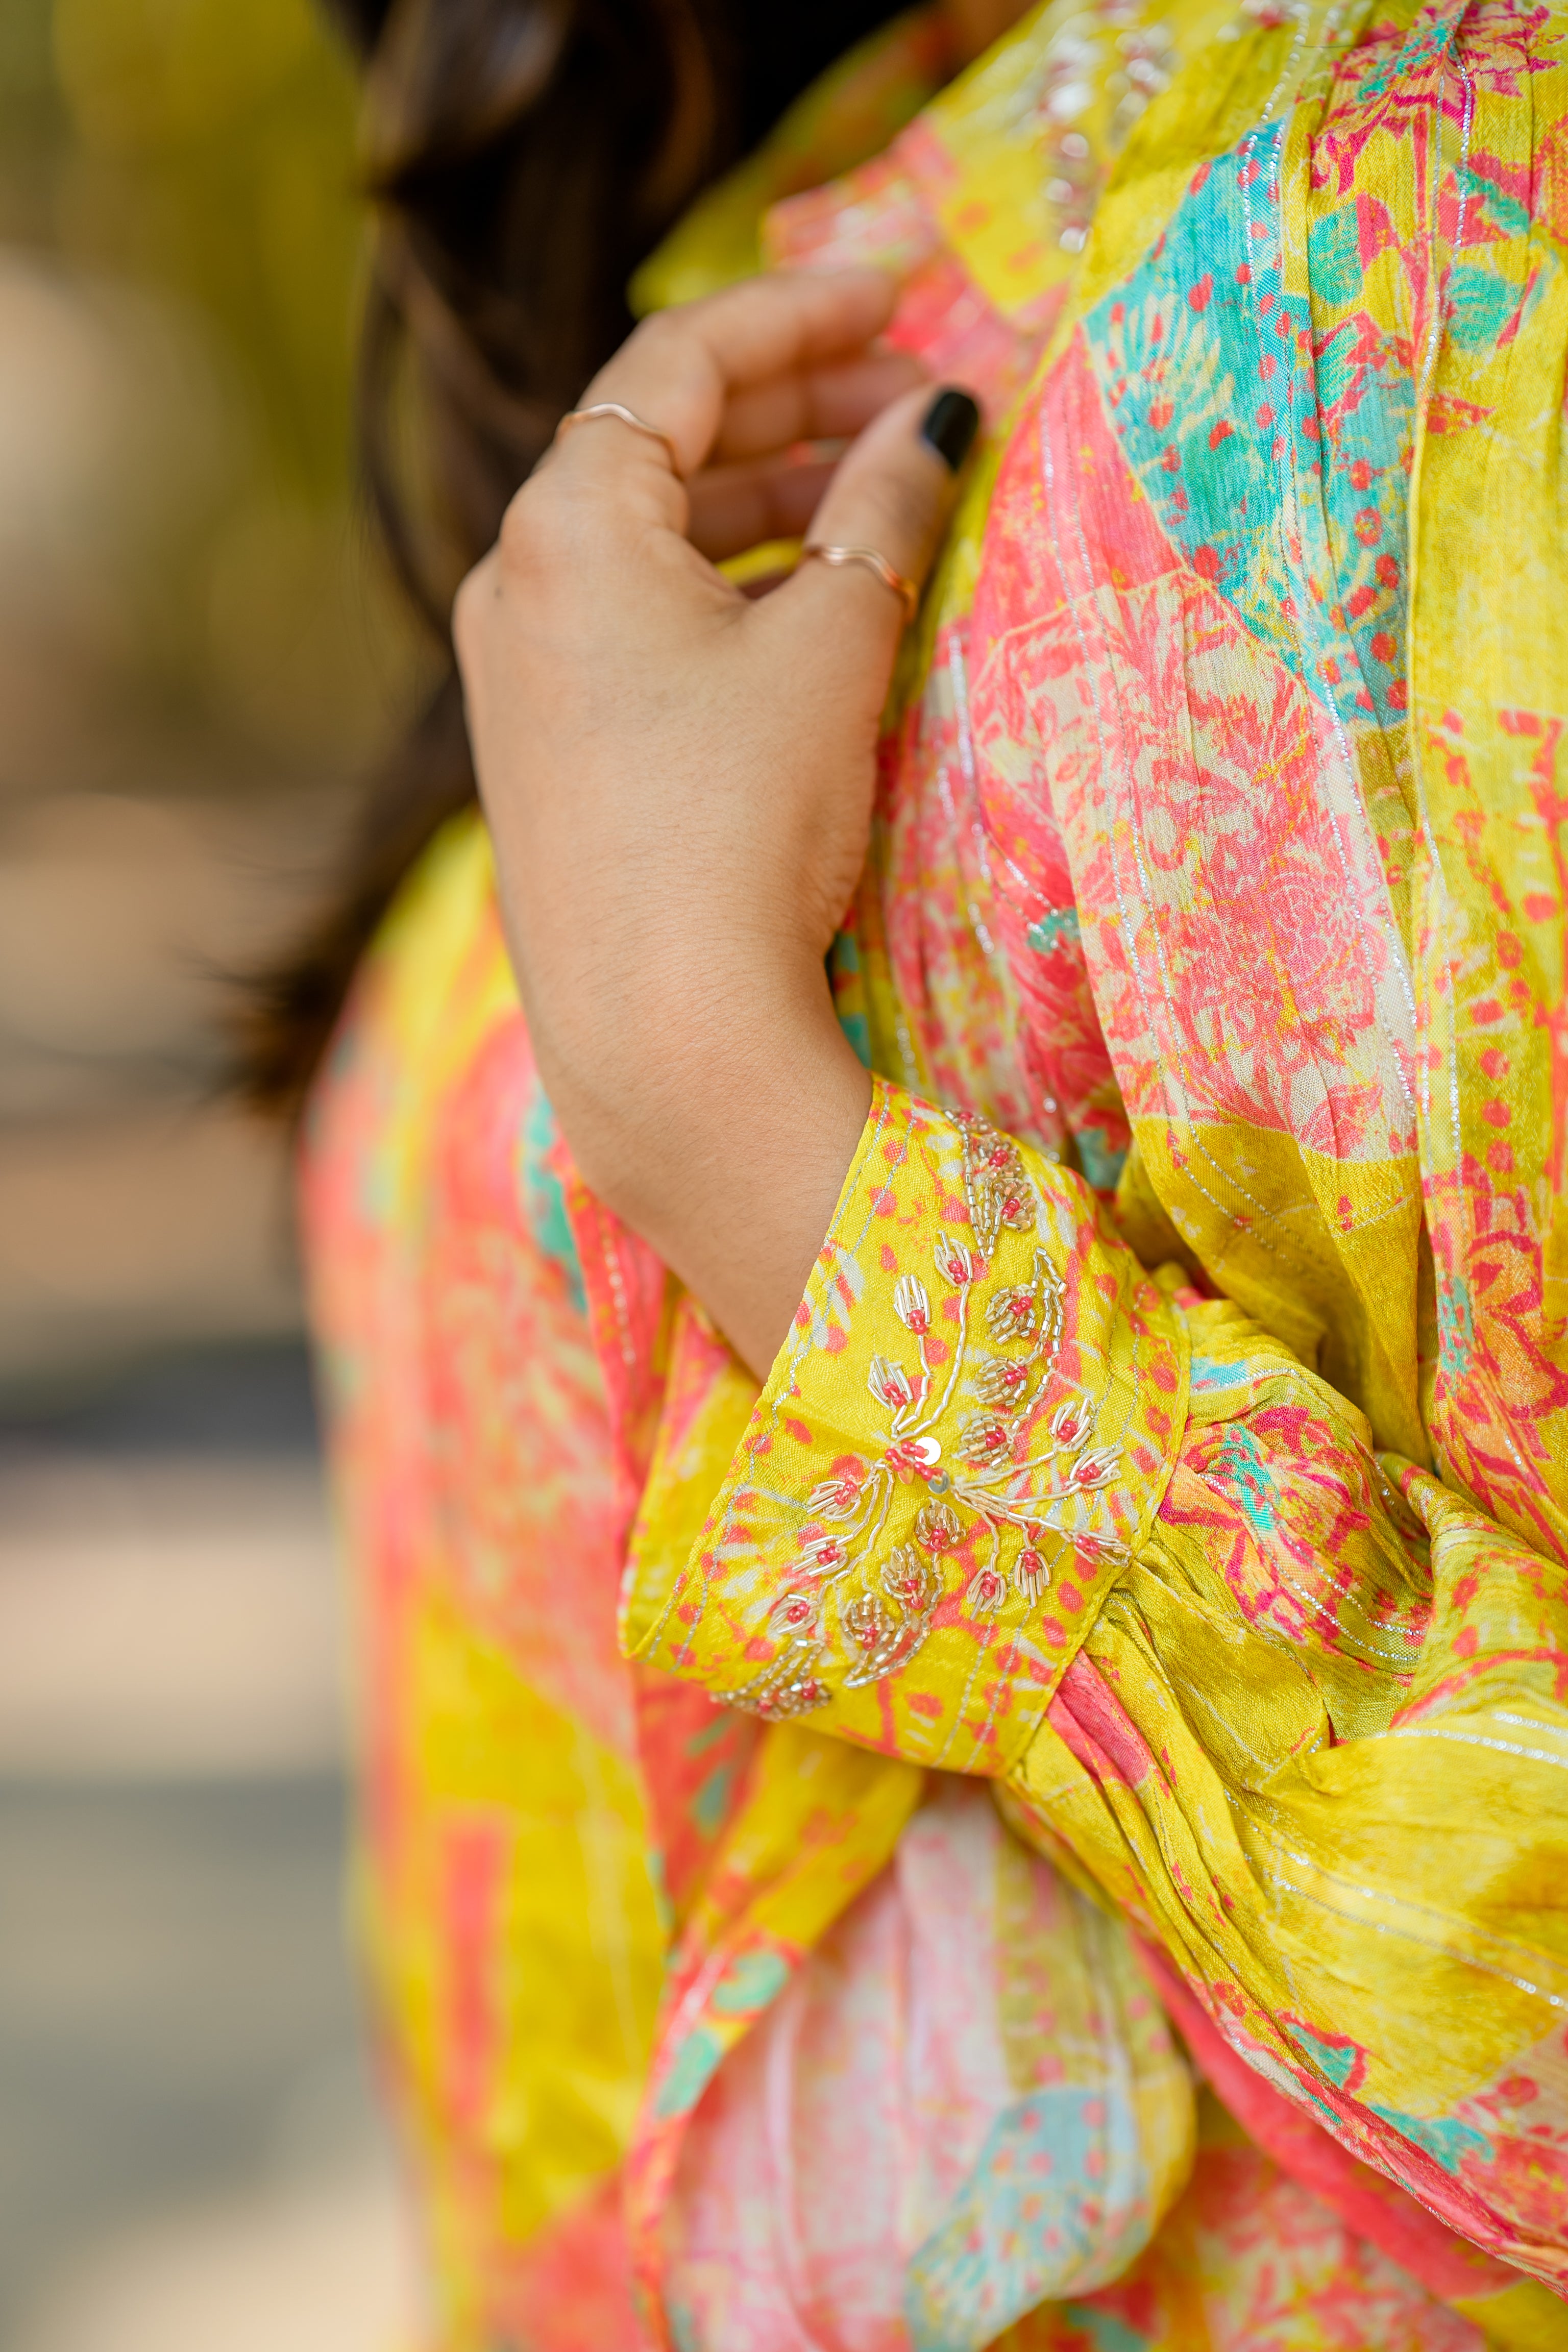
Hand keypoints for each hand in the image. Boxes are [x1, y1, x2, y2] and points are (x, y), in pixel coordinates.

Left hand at [454, 270, 976, 1374]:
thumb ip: (887, 506)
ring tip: (891, 490)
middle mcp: (513, 584)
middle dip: (799, 407)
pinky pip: (640, 621)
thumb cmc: (741, 828)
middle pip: (662, 443)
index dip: (801, 308)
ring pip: (657, 539)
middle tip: (919, 396)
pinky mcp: (548, 752)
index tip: (901, 287)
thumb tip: (939, 417)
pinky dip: (731, 587)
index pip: (681, 359)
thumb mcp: (836, 645)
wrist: (664, 1042)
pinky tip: (819, 598)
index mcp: (563, 523)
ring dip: (774, 501)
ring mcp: (520, 674)